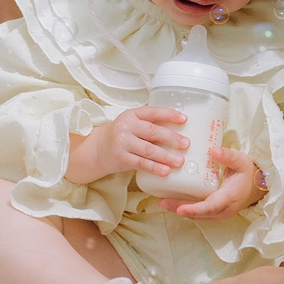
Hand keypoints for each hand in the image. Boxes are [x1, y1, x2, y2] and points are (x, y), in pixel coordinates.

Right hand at [68, 106, 187, 183]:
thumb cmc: (122, 135)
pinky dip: (155, 168)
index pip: (153, 112)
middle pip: (153, 131)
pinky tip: (165, 171)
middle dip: (172, 138)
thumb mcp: (132, 123)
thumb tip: (179, 131)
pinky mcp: (121, 158)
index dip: (169, 114)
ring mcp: (123, 143)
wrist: (97, 149)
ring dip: (166, 156)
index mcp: (132, 114)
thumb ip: (149, 124)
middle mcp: (126, 127)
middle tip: (186, 144)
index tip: (184, 119)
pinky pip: (141, 164)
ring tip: (180, 161)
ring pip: (149, 150)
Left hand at [161, 147, 261, 218]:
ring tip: (163, 202)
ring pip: (197, 216)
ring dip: (180, 210)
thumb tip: (212, 149)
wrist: (257, 187)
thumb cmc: (247, 172)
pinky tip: (174, 202)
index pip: (210, 206)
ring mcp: (220, 214)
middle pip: (199, 214)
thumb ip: (227, 155)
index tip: (180, 209)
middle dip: (179, 209)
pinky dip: (187, 210)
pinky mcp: (216, 214)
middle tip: (161, 202)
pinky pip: (200, 215)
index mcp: (229, 197)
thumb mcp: (240, 161)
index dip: (194, 209)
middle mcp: (224, 210)